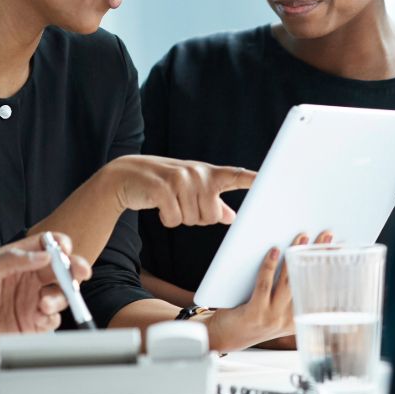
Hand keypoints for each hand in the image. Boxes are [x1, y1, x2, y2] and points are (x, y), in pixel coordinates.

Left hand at [0, 233, 91, 338]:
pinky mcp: (33, 324)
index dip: (59, 244)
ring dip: (60, 296)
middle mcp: (29, 279)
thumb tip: (44, 254)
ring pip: (61, 293)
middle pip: (61, 269)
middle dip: (75, 268)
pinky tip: (39, 317)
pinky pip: (53, 319)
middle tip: (81, 271)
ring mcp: (32, 301)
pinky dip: (51, 317)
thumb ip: (12, 259)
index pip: (46, 245)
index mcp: (18, 260)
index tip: (64, 249)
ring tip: (44, 303)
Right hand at [100, 155, 255, 226]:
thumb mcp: (190, 189)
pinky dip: (166, 219)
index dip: (252, 180)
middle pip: (212, 216)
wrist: (125, 175)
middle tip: (181, 203)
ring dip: (179, 217)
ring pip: (193, 220)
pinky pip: (174, 219)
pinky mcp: (162, 189)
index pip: (235, 176)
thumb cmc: (163, 184)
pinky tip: (158, 206)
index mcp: (207, 173)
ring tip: (169, 201)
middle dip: (197, 217)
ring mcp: (180, 179)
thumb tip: (233, 217)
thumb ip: (213, 202)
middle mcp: (197, 173)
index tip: (269, 180)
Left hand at [204, 230, 331, 351]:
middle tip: (327, 236)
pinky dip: (269, 266)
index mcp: (298, 319)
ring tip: (302, 237)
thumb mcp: (276, 310)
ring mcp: (272, 317)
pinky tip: (273, 251)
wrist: (224, 336)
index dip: (331, 271)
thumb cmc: (250, 316)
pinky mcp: (255, 313)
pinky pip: (264, 285)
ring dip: (295, 257)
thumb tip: (299, 256)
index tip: (340, 252)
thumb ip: (289, 292)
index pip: (320, 292)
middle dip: (318, 257)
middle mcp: (288, 320)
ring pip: (288, 282)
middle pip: (307, 283)